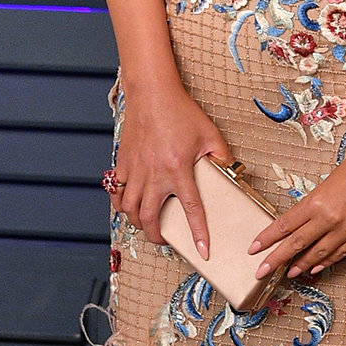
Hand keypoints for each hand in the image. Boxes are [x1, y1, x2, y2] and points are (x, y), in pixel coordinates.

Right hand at [109, 80, 233, 255]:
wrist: (152, 93)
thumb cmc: (181, 112)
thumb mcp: (210, 134)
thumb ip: (222, 156)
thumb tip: (229, 172)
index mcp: (179, 169)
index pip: (191, 210)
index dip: (198, 233)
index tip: (203, 251)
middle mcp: (154, 174)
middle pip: (150, 218)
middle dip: (157, 236)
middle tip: (164, 240)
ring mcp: (135, 169)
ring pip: (129, 209)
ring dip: (137, 223)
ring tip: (146, 225)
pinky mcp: (122, 162)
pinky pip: (116, 191)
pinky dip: (120, 203)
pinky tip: (127, 206)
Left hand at [248, 141, 345, 281]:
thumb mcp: (326, 185)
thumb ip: (313, 208)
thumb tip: (299, 228)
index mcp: (316, 202)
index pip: (284, 225)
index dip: (267, 239)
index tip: (254, 248)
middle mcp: (329, 218)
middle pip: (296, 244)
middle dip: (276, 260)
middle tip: (261, 272)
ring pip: (318, 254)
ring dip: (301, 265)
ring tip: (289, 272)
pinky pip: (340, 254)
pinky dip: (326, 262)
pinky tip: (315, 267)